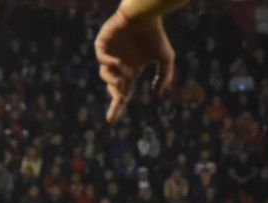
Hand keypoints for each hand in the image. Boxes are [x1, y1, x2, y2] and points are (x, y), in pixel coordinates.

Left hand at [94, 9, 175, 123]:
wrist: (147, 15)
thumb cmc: (156, 34)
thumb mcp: (166, 58)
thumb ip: (164, 76)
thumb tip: (158, 95)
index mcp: (130, 72)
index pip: (121, 95)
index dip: (116, 108)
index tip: (111, 123)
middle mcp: (118, 66)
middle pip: (111, 87)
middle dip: (116, 95)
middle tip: (121, 96)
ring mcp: (109, 55)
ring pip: (104, 74)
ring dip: (112, 80)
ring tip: (122, 80)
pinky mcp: (102, 43)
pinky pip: (101, 57)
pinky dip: (108, 62)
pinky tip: (118, 63)